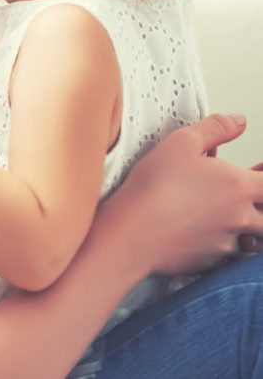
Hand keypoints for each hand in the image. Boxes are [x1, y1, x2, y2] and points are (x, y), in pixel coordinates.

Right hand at [105, 114, 262, 275]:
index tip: (258, 171)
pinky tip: (216, 239)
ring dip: (252, 231)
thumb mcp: (182, 142)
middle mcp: (241, 216)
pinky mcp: (214, 262)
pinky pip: (235, 257)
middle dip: (261, 206)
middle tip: (249, 196)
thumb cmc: (155, 184)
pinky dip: (232, 249)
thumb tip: (241, 121)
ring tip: (239, 222)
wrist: (135, 231)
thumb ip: (216, 128)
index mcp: (238, 185)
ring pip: (256, 241)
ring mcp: (228, 241)